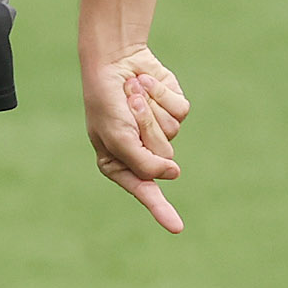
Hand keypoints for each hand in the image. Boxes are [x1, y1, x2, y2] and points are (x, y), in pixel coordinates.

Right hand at [82, 46, 190, 233]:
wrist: (113, 59)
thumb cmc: (106, 101)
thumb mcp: (118, 137)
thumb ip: (144, 163)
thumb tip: (174, 173)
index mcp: (119, 163)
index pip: (144, 190)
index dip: (161, 210)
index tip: (177, 228)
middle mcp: (141, 151)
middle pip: (163, 156)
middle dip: (145, 127)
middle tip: (127, 107)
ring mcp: (157, 131)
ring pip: (172, 134)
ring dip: (151, 109)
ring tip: (133, 93)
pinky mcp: (172, 110)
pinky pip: (180, 112)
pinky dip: (163, 95)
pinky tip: (147, 84)